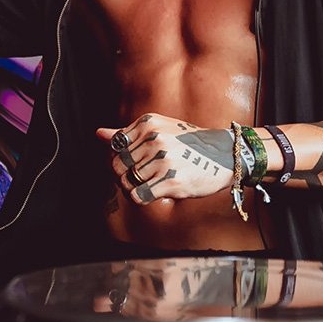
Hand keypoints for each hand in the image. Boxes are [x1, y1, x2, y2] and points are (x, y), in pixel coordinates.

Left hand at [96, 113, 233, 204]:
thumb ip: (127, 134)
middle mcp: (154, 139)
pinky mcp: (171, 180)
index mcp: (148, 123)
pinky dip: (142, 197)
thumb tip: (98, 134)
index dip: (119, 159)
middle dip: (124, 176)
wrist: (224, 155)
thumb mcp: (159, 130)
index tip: (132, 163)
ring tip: (150, 184)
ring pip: (127, 182)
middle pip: (117, 166)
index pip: (115, 147)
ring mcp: (163, 160)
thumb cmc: (188, 143)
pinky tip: (155, 191)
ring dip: (135, 188)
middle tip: (140, 178)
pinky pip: (139, 195)